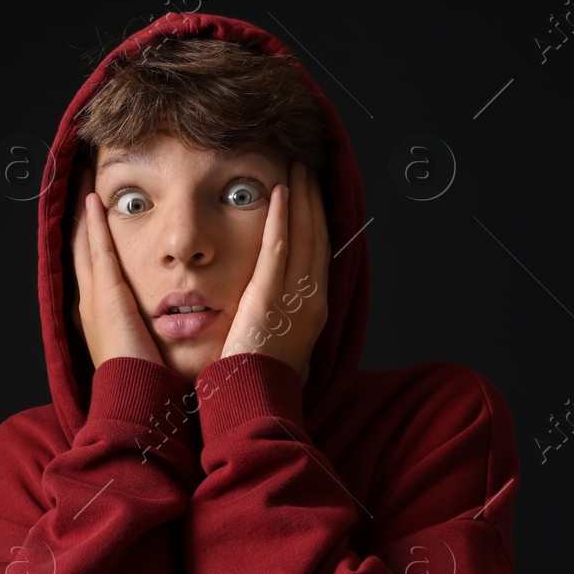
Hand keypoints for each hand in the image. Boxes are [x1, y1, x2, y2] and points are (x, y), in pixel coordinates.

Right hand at [69, 170, 164, 370]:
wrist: (139, 400)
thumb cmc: (151, 382)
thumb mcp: (151, 349)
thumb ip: (157, 330)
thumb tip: (177, 322)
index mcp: (103, 316)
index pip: (94, 267)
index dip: (91, 238)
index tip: (93, 212)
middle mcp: (91, 304)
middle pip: (80, 249)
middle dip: (80, 218)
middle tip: (78, 185)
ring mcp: (94, 299)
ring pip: (83, 244)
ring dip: (83, 212)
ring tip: (81, 180)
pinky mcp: (105, 297)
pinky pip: (97, 251)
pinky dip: (93, 224)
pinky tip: (93, 199)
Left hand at [218, 160, 329, 386]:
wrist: (254, 403)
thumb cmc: (258, 381)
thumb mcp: (278, 346)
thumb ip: (278, 322)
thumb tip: (273, 314)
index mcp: (314, 311)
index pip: (320, 256)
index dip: (318, 223)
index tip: (312, 198)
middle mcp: (313, 300)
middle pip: (318, 238)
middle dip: (314, 202)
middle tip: (308, 171)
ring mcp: (295, 297)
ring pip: (304, 237)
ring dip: (300, 199)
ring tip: (296, 169)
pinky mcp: (271, 296)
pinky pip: (279, 247)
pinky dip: (281, 218)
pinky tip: (279, 193)